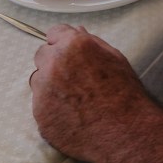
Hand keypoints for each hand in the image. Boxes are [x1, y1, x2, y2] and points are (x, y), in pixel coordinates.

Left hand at [30, 25, 149, 162]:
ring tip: (73, 99)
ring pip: (38, 80)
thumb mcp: (114, 58)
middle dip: (54, 62)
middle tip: (73, 78)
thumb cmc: (124, 92)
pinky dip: (51, 107)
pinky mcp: (40, 113)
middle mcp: (54, 63)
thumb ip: (92, 42)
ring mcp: (43, 89)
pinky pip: (39, 104)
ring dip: (50, 85)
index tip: (68, 53)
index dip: (62, 42)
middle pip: (42, 55)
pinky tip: (71, 114)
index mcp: (73, 45)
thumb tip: (77, 31)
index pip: (54, 33)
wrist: (124, 131)